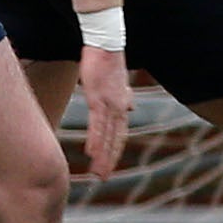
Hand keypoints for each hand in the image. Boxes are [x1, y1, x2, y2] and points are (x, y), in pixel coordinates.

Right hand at [76, 46, 131, 179]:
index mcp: (122, 105)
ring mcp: (109, 104)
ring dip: (102, 156)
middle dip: (109, 160)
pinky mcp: (97, 98)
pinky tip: (91, 153)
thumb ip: (124, 96)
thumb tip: (131, 105)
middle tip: (102, 178)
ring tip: (97, 173)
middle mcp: (119, 108)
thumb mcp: (118, 83)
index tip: (109, 166)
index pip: (119, 134)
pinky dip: (95, 139)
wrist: (107, 44)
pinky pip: (97, 123)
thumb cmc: (109, 62)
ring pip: (106, 136)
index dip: (114, 151)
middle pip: (114, 140)